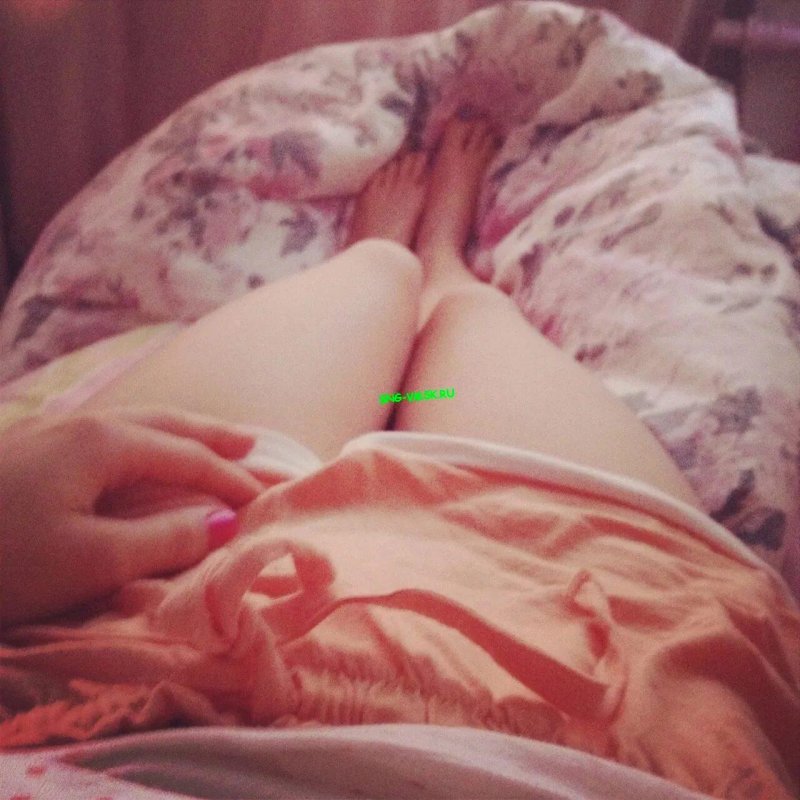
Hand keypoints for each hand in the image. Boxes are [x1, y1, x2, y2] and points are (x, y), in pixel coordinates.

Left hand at [0, 408, 263, 626]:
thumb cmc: (1, 557)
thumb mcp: (91, 560)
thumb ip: (164, 539)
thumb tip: (225, 522)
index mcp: (107, 444)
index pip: (188, 459)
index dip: (231, 481)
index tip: (267, 501)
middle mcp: (86, 426)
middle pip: (166, 425)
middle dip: (212, 436)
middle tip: (253, 445)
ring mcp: (53, 432)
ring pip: (135, 424)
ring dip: (179, 433)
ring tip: (206, 440)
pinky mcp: (29, 449)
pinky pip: (109, 435)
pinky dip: (144, 441)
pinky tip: (133, 452)